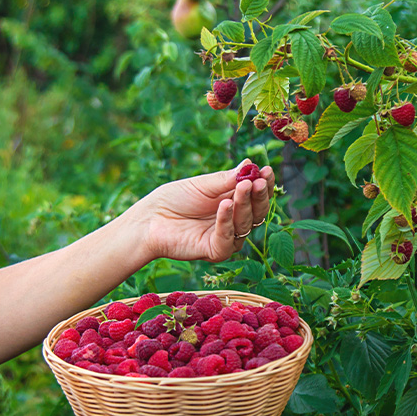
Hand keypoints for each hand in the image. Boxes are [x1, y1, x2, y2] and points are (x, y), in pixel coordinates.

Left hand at [133, 160, 274, 262]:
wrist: (149, 219)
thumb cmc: (174, 200)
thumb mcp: (203, 185)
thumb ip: (227, 179)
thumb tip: (250, 164)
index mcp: (233, 203)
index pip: (255, 195)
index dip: (263, 184)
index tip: (267, 171)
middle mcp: (233, 221)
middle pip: (257, 211)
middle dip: (259, 195)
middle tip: (258, 180)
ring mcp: (226, 238)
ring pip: (245, 224)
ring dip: (244, 204)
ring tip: (242, 187)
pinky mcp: (215, 251)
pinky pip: (228, 238)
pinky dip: (227, 220)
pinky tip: (225, 204)